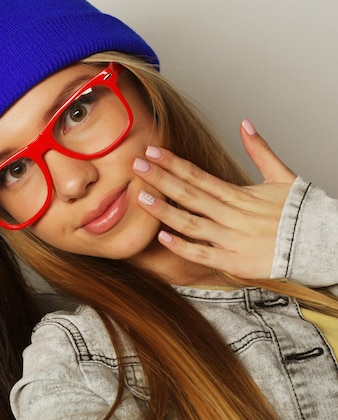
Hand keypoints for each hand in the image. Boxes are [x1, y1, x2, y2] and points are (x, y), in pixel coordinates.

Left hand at [133, 119, 295, 278]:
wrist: (321, 244)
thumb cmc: (300, 212)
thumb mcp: (282, 176)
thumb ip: (260, 150)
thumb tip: (245, 123)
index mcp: (240, 194)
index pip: (198, 175)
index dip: (173, 163)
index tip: (152, 152)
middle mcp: (232, 214)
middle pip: (189, 194)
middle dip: (160, 179)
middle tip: (136, 166)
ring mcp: (232, 238)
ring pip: (191, 223)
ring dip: (165, 211)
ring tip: (141, 198)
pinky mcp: (234, 261)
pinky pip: (203, 254)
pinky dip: (182, 246)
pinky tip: (163, 237)